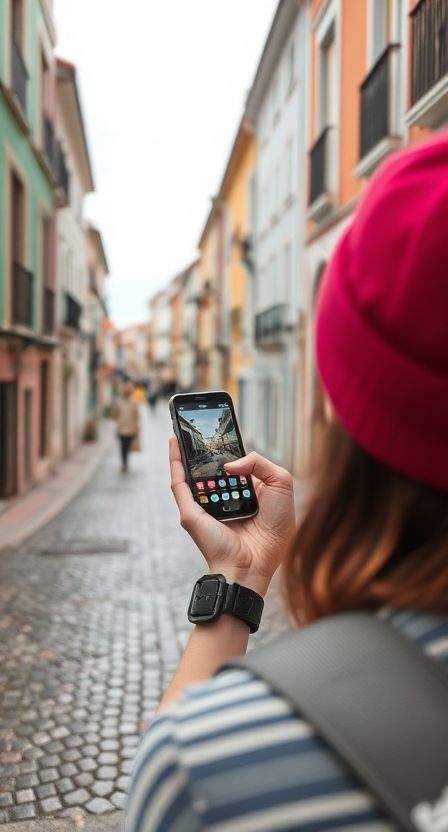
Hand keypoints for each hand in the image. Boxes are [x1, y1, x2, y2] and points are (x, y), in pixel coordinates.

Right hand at [169, 437, 295, 596]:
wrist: (255, 564)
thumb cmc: (272, 533)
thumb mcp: (280, 487)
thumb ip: (260, 464)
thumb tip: (230, 462)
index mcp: (244, 495)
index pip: (235, 466)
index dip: (231, 448)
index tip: (227, 429)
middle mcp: (222, 499)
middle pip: (212, 468)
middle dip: (207, 447)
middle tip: (204, 424)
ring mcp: (204, 506)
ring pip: (191, 472)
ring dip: (185, 449)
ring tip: (183, 425)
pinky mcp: (190, 512)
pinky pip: (179, 483)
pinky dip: (175, 461)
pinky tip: (174, 442)